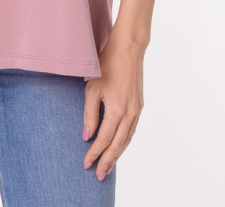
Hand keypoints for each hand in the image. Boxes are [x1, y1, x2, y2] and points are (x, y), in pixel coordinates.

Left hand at [82, 29, 144, 179]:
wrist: (128, 48)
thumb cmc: (106, 64)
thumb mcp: (92, 88)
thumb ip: (89, 114)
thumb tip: (86, 135)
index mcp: (117, 110)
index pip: (104, 139)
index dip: (94, 153)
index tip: (86, 164)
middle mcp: (130, 113)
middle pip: (118, 145)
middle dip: (107, 160)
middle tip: (98, 175)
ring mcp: (137, 109)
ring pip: (127, 139)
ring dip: (117, 154)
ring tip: (108, 165)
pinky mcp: (139, 104)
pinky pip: (132, 129)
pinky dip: (125, 141)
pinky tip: (119, 145)